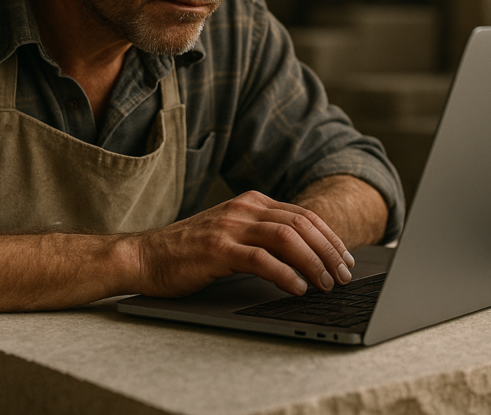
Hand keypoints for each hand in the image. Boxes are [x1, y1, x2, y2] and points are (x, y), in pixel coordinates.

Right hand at [130, 191, 355, 297]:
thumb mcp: (231, 234)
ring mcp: (230, 226)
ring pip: (287, 238)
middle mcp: (243, 208)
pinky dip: (286, 274)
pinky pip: (261, 259)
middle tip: (345, 275)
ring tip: (327, 284)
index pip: (303, 215)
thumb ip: (262, 236)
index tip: (346, 259)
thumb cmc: (189, 252)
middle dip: (329, 251)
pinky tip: (298, 288)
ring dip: (313, 262)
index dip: (330, 238)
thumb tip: (305, 256)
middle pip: (301, 224)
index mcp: (251, 202)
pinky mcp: (217, 249)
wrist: (144, 257)